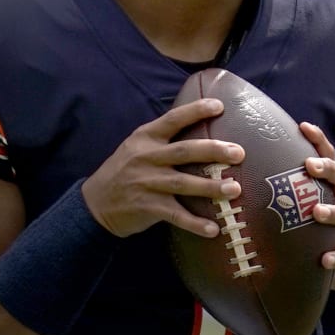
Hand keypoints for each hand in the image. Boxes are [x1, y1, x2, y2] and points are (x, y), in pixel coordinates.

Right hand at [81, 97, 241, 237]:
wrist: (95, 204)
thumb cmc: (125, 171)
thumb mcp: (137, 147)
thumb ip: (163, 139)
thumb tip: (203, 129)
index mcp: (145, 138)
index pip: (172, 119)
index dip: (195, 111)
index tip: (220, 105)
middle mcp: (146, 158)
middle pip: (184, 151)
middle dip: (213, 151)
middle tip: (239, 153)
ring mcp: (146, 183)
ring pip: (183, 183)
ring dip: (211, 187)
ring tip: (235, 189)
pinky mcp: (147, 207)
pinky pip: (175, 215)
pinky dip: (195, 223)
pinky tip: (214, 229)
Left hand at [299, 122, 334, 289]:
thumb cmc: (313, 225)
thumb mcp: (302, 203)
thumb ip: (284, 188)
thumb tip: (240, 170)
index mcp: (332, 184)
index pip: (328, 156)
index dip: (318, 140)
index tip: (303, 126)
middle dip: (328, 169)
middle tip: (310, 165)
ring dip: (334, 212)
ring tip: (317, 212)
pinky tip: (324, 260)